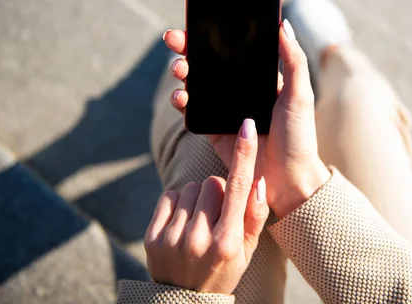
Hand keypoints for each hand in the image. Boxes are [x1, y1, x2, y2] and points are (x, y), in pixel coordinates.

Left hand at [144, 119, 267, 293]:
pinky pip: (169, 196)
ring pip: (191, 188)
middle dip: (218, 193)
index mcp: (227, 242)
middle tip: (217, 217)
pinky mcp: (152, 236)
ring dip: (197, 199)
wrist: (184, 300)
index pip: (237, 187)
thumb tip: (259, 180)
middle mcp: (199, 239)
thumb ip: (255, 215)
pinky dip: (178, 205)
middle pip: (212, 183)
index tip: (247, 125)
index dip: (244, 154)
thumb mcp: (247, 250)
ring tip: (198, 223)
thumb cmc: (223, 270)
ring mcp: (172, 238)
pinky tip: (182, 224)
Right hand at [164, 21, 329, 217]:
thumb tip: (282, 24)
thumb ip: (293, 59)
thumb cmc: (299, 136)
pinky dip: (181, 100)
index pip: (232, 50)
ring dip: (181, 71)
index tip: (196, 22)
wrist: (288, 179)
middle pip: (207, 62)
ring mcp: (223, 109)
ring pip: (195, 83)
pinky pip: (191, 110)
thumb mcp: (300, 93)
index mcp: (259, 78)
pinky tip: (181, 95)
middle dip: (187, 48)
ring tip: (180, 69)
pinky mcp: (212, 129)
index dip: (212, 35)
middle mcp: (239, 90)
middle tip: (174, 39)